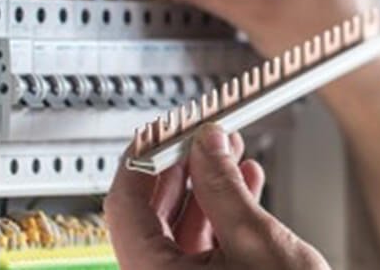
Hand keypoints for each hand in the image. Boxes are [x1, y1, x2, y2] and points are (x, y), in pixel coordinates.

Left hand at [104, 124, 328, 269]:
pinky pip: (200, 248)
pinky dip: (220, 214)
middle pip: (149, 216)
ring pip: (177, 230)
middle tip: (201, 137)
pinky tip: (244, 187)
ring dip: (205, 188)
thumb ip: (223, 185)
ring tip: (230, 155)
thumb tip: (206, 145)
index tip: (162, 131)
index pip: (124, 207)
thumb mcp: (256, 240)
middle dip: (181, 170)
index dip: (143, 161)